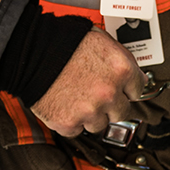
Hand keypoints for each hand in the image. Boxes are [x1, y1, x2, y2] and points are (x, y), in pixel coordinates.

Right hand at [30, 29, 145, 137]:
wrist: (31, 51)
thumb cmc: (63, 41)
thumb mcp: (100, 40)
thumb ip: (118, 60)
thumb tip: (129, 73)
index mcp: (121, 69)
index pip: (138, 90)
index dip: (126, 88)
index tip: (121, 90)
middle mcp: (109, 92)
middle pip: (122, 112)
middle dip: (110, 105)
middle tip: (95, 95)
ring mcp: (90, 110)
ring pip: (99, 124)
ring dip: (90, 114)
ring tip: (76, 97)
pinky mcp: (69, 123)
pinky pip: (76, 130)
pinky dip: (70, 121)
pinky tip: (64, 104)